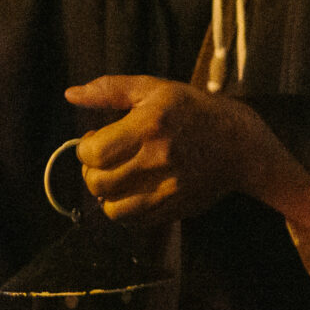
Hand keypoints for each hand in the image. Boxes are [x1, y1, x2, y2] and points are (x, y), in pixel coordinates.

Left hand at [63, 74, 309, 228]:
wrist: (240, 144)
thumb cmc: (191, 109)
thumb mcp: (153, 89)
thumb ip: (109, 90)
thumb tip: (70, 95)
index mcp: (149, 125)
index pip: (94, 152)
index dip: (85, 147)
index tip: (96, 139)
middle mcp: (158, 159)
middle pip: (99, 183)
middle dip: (92, 172)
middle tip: (104, 160)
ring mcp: (168, 189)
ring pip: (112, 209)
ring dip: (107, 194)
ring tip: (117, 178)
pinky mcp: (175, 209)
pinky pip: (134, 221)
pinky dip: (125, 210)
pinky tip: (133, 191)